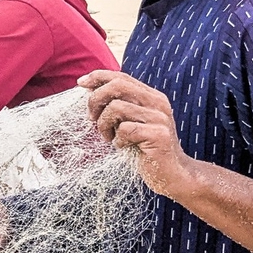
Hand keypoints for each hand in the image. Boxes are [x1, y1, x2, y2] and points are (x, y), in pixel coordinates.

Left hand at [79, 70, 192, 195]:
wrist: (172, 175)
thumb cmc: (145, 149)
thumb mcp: (131, 122)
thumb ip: (119, 106)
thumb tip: (90, 90)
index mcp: (152, 97)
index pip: (121, 77)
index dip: (98, 77)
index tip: (81, 83)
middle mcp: (158, 103)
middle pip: (117, 86)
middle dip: (95, 100)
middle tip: (91, 119)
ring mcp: (159, 118)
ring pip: (116, 107)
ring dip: (104, 125)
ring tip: (109, 138)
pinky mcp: (158, 135)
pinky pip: (125, 130)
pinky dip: (117, 140)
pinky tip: (123, 147)